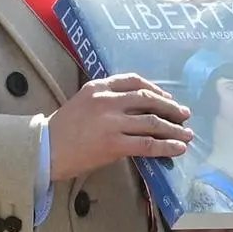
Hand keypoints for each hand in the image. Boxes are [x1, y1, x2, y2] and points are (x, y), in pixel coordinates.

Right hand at [46, 72, 192, 179]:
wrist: (45, 150)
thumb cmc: (64, 130)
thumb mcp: (83, 103)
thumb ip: (107, 100)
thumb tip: (139, 110)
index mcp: (98, 86)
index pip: (134, 81)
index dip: (156, 90)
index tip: (168, 99)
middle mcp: (106, 100)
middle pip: (148, 99)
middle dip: (171, 108)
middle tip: (185, 115)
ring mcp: (111, 122)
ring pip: (152, 122)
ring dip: (174, 128)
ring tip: (187, 134)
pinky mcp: (113, 143)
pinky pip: (146, 144)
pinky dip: (166, 146)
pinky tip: (177, 148)